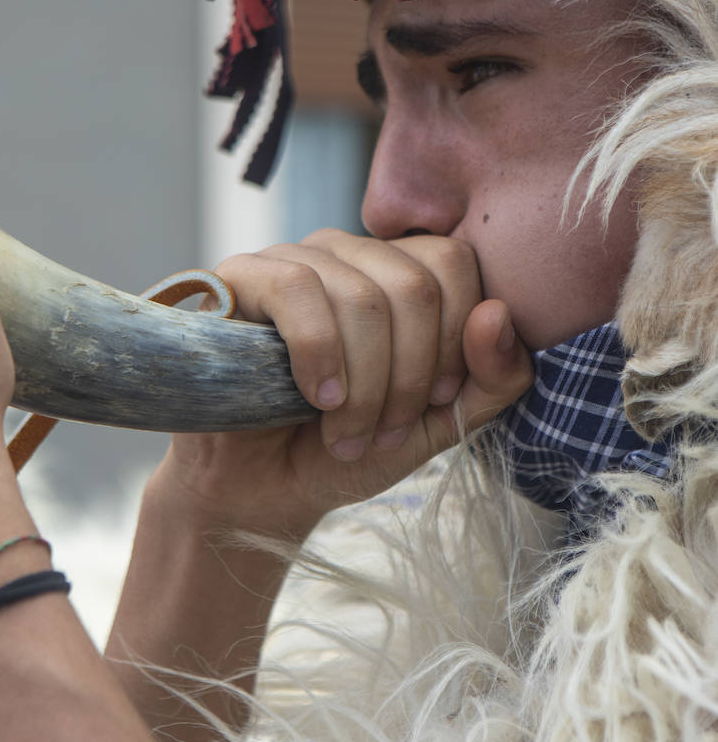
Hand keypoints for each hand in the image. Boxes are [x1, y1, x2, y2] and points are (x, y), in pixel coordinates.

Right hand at [151, 228, 532, 540]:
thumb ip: (492, 379)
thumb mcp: (439, 424)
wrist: (260, 488)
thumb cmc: (347, 448)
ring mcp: (293, 257)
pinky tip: (316, 397)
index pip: (454, 263)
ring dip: (363, 383)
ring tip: (344, 432)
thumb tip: (499, 314)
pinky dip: (319, 355)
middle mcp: (349, 253)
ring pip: (361, 295)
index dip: (456, 341)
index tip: (436, 403)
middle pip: (415, 283)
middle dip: (409, 376)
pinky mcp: (241, 276)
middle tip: (384, 432)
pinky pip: (297, 289)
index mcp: (398, 271)